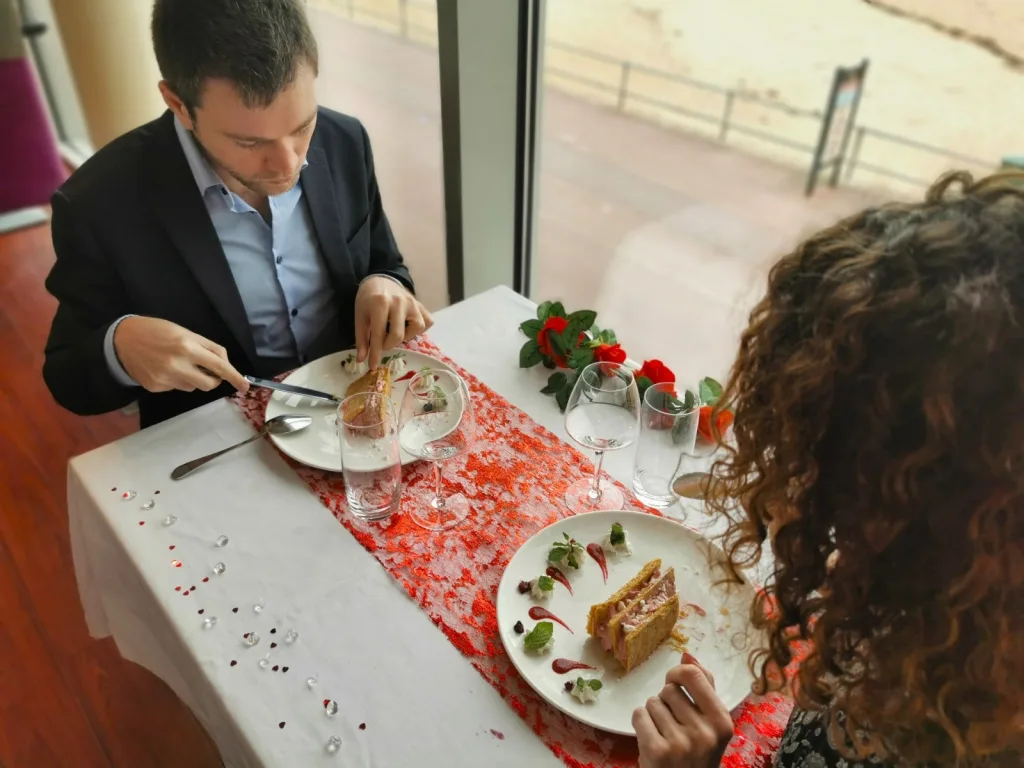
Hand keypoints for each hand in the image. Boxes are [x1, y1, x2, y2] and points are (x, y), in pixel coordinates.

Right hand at [114, 316, 248, 394]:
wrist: (122, 339)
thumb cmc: (157, 331)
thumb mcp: (185, 332)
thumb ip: (208, 348)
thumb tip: (225, 365)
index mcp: (188, 347)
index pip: (219, 367)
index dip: (234, 377)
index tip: (245, 386)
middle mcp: (178, 365)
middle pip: (209, 384)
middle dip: (212, 379)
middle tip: (206, 370)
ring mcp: (166, 379)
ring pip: (193, 387)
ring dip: (192, 378)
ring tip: (177, 363)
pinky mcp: (156, 387)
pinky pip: (177, 388)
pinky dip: (176, 380)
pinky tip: (164, 368)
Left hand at [354, 276, 432, 368]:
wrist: (381, 279)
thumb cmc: (368, 299)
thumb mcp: (360, 316)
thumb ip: (361, 338)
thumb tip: (362, 359)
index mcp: (380, 303)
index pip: (378, 335)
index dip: (375, 353)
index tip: (372, 367)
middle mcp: (399, 302)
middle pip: (398, 335)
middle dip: (388, 345)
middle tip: (381, 342)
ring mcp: (413, 302)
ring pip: (417, 328)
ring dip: (405, 336)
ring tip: (395, 332)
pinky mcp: (421, 305)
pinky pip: (427, 321)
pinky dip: (419, 328)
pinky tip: (408, 326)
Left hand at [632, 654, 733, 767]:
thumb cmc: (697, 754)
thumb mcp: (711, 725)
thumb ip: (704, 688)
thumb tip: (687, 655)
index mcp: (722, 722)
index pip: (693, 675)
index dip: (677, 673)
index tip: (674, 681)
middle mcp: (704, 732)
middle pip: (669, 689)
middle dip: (666, 701)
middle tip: (673, 723)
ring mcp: (680, 743)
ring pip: (652, 702)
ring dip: (653, 713)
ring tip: (663, 732)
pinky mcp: (657, 752)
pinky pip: (639, 715)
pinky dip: (640, 723)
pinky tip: (651, 738)